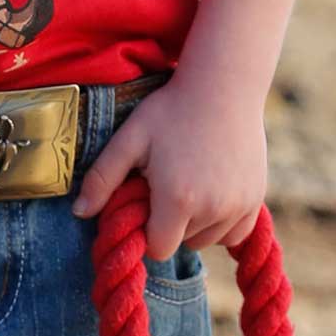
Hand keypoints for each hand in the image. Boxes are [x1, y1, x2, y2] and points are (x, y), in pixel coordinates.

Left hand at [71, 76, 266, 258]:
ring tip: (189, 181)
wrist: (223, 86)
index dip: (147, 229)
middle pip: (182, 244)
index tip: (145, 200)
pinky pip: (235, 233)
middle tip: (166, 182)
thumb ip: (102, 178)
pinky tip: (211, 190)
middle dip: (170, 223)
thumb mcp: (129, 138)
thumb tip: (79, 212)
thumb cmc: (170, 110)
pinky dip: (222, 221)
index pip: (158, 249)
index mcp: (177, 200)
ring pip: (208, 240)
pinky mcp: (256, 200)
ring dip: (196, 223)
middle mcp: (212, 210)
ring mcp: (239, 206)